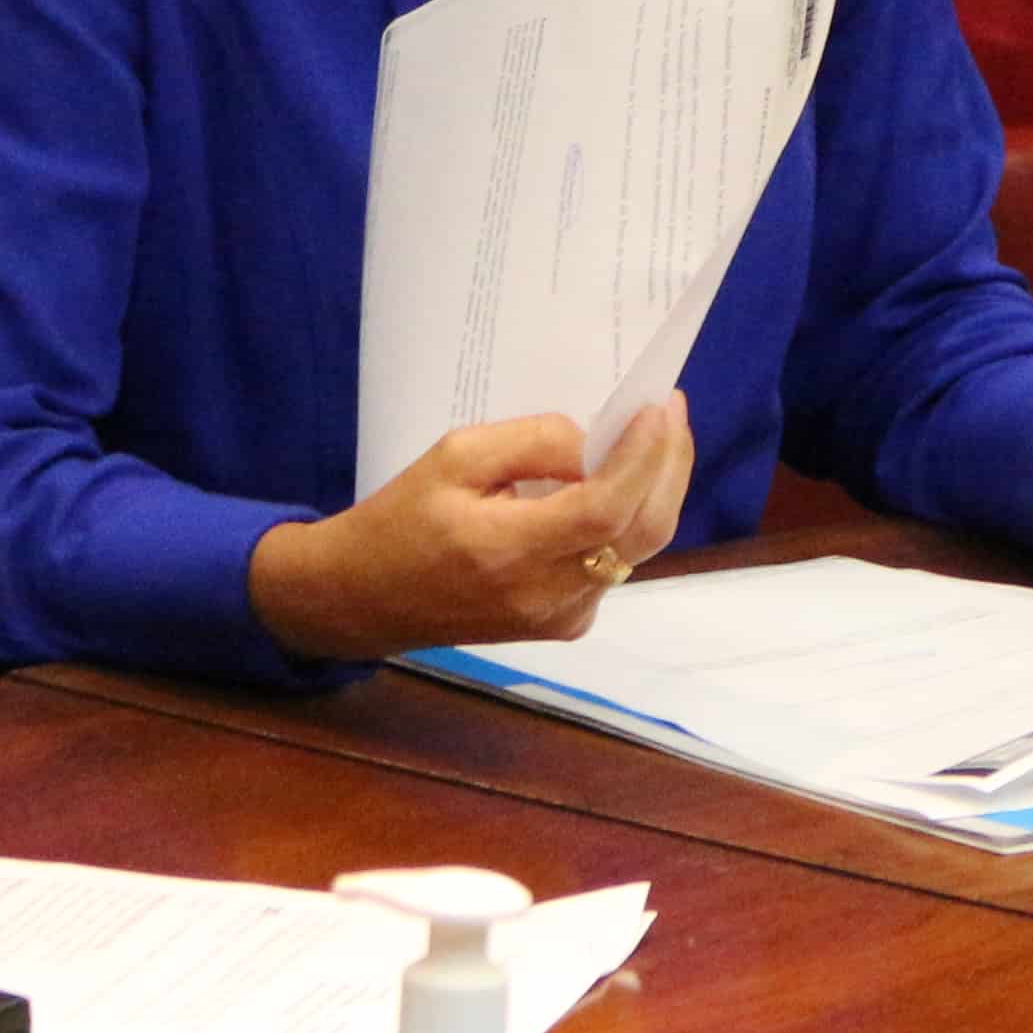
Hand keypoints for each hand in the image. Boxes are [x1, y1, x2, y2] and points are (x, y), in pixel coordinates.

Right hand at [245, 394, 693, 661]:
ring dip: (656, 489)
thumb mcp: (454, 457)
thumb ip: (533, 444)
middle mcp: (543, 596)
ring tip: (657, 437)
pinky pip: (617, 566)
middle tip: (670, 412)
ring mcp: (560, 618)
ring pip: (638, 549)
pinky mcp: (565, 625)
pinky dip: (631, 520)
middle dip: (668, 465)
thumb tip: (599, 443)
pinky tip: (624, 483)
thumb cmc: (400, 519)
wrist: (362, 599)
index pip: (603, 510)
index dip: (643, 458)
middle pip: (642, 532)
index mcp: (505, 553)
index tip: (661, 407)